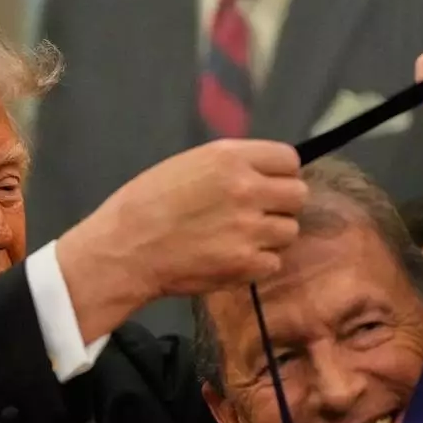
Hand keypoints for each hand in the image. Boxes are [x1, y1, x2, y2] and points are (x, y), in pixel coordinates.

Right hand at [57, 139, 306, 339]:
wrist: (124, 249)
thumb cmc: (145, 204)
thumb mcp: (188, 165)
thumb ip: (230, 166)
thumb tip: (262, 175)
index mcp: (230, 158)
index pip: (289, 159)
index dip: (280, 174)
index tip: (269, 185)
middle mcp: (247, 189)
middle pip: (298, 195)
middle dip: (281, 205)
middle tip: (257, 215)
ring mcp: (250, 228)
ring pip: (289, 231)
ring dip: (270, 236)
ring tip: (239, 239)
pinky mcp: (246, 264)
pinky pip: (273, 262)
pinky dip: (257, 264)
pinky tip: (231, 259)